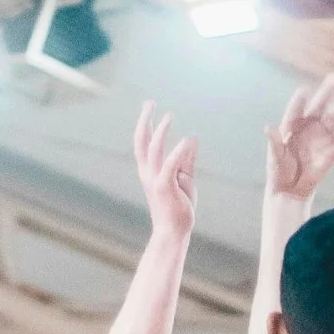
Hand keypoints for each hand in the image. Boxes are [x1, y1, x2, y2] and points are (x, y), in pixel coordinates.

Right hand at [134, 102, 197, 237]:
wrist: (173, 231)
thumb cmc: (179, 207)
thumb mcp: (185, 179)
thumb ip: (187, 160)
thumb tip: (192, 139)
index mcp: (150, 171)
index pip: (143, 143)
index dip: (146, 124)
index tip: (150, 108)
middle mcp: (148, 173)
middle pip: (141, 141)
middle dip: (144, 121)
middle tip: (149, 102)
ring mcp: (155, 180)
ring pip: (154, 149)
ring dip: (160, 131)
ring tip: (168, 115)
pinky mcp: (165, 187)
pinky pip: (170, 165)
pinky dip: (178, 151)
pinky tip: (188, 140)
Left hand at [266, 74, 333, 199]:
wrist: (291, 188)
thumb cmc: (279, 170)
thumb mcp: (275, 158)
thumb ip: (274, 143)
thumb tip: (267, 128)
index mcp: (291, 125)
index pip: (295, 110)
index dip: (299, 102)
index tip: (304, 91)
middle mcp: (308, 126)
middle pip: (318, 106)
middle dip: (326, 92)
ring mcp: (322, 136)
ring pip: (333, 117)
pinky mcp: (333, 149)